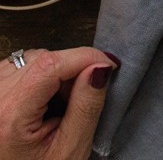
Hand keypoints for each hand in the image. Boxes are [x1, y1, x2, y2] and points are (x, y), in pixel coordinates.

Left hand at [0, 47, 117, 159]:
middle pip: (42, 58)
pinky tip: (45, 100)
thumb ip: (86, 107)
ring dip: (55, 73)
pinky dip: (39, 77)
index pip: (50, 64)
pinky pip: (19, 68)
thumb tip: (100, 68)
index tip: (110, 65)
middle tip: (82, 96)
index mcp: (10, 113)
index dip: (86, 57)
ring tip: (60, 103)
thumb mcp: (70, 148)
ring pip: (31, 59)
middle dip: (72, 69)